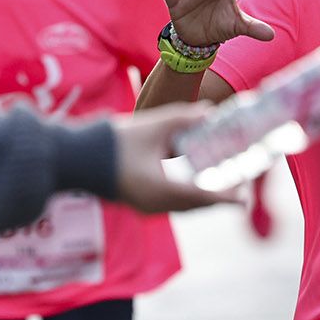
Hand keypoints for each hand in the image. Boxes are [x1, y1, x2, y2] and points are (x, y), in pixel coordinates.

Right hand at [112, 104, 239, 212]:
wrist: (74, 158)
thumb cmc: (111, 143)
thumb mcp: (151, 127)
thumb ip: (182, 118)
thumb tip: (210, 111)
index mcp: (161, 191)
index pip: (203, 197)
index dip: (226, 197)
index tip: (244, 198)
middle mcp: (156, 205)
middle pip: (196, 206)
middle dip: (218, 197)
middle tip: (238, 185)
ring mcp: (146, 207)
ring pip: (184, 206)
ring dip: (203, 197)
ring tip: (220, 183)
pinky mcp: (139, 203)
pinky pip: (171, 204)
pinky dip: (187, 196)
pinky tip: (192, 183)